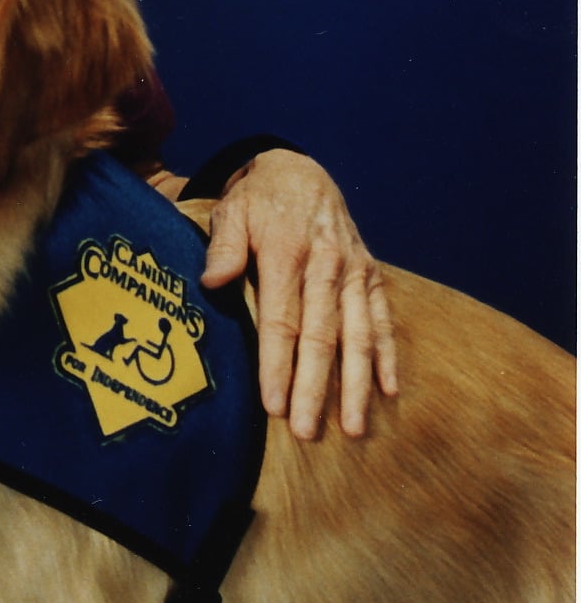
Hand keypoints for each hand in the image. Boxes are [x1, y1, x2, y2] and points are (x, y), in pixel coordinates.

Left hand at [199, 150, 396, 439]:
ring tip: (354, 428)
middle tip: (308, 432)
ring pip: (358, 334)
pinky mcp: (372, 273)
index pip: (282, 321)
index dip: (277, 365)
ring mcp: (354, 270)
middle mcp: (326, 265)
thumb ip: (223, 247)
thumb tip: (212, 282)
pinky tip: (389, 390)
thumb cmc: (257, 200)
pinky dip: (387, 354)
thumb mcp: (231, 211)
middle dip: (316, 388)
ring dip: (357, 384)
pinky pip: (383, 318)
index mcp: (287, 253)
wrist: (300, 170)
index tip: (274, 406)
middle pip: (322, 336)